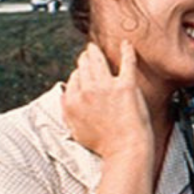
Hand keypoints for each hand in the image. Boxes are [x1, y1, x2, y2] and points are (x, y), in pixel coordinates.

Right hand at [62, 41, 151, 158]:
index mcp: (72, 101)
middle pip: (83, 66)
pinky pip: (126, 62)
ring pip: (98, 61)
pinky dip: (127, 51)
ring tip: (96, 48)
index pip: (73, 78)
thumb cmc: (104, 144)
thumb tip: (66, 99)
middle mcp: (86, 91)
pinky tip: (126, 43)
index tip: (84, 73)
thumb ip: (68, 111)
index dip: (79, 75)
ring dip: (95, 52)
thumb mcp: (76, 129)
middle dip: (84, 59)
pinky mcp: (126, 85)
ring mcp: (106, 86)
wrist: (125, 149)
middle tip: (88, 54)